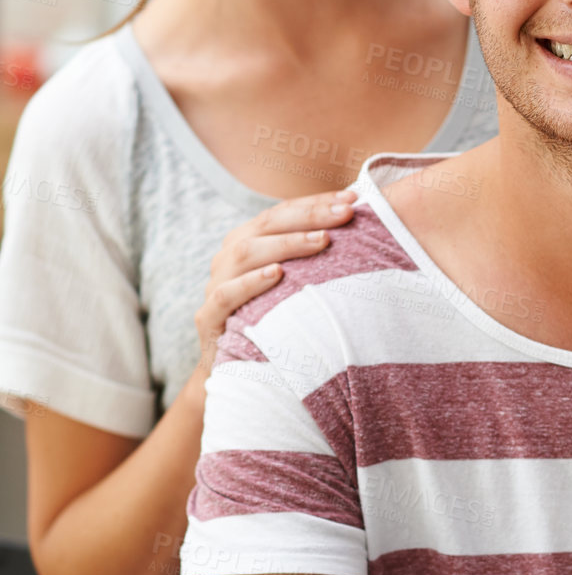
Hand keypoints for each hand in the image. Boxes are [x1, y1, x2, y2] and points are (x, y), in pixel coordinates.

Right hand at [193, 189, 357, 373]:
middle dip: (309, 216)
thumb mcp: (295, 286)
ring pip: (246, 253)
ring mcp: (216, 285)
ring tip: (321, 240)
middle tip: (345, 214)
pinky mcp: (208, 318)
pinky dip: (251, 283)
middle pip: (267, 225)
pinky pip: (226, 295)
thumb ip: (315, 258)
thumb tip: (359, 231)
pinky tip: (277, 275)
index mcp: (249, 241)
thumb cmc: (275, 321)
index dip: (316, 203)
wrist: (238, 374)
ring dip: (286, 244)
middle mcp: (229, 257)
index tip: (352, 200)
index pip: (283, 212)